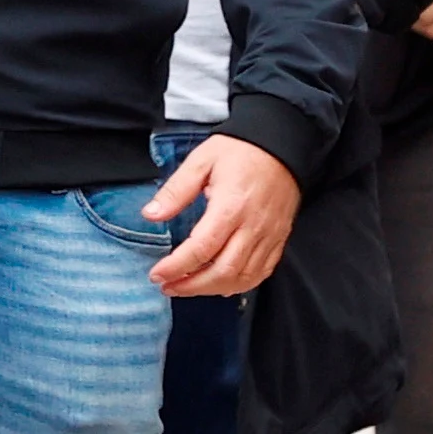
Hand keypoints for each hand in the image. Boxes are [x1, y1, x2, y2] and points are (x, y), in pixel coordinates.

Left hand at [142, 134, 303, 297]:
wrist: (281, 145)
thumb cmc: (240, 151)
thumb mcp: (201, 161)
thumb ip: (176, 190)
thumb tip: (151, 214)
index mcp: (231, 206)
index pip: (201, 248)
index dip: (177, 267)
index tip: (157, 274)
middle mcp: (253, 227)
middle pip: (223, 271)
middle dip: (192, 286)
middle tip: (168, 287)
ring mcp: (269, 236)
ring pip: (243, 278)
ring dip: (213, 289)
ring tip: (189, 287)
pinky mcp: (279, 239)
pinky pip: (262, 273)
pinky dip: (240, 285)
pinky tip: (221, 284)